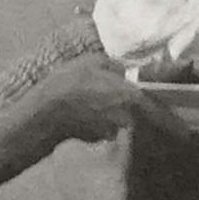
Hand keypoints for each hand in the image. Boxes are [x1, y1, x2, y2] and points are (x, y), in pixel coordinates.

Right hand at [25, 53, 145, 145]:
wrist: (47, 111)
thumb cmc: (71, 81)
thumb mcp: (94, 60)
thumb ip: (116, 66)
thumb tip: (123, 72)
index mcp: (130, 96)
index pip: (151, 101)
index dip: (149, 98)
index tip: (148, 96)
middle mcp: (126, 117)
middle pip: (133, 111)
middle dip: (124, 104)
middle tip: (104, 92)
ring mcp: (112, 131)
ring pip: (117, 120)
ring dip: (108, 113)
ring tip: (89, 101)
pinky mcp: (97, 139)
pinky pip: (102, 128)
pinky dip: (95, 122)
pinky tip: (81, 112)